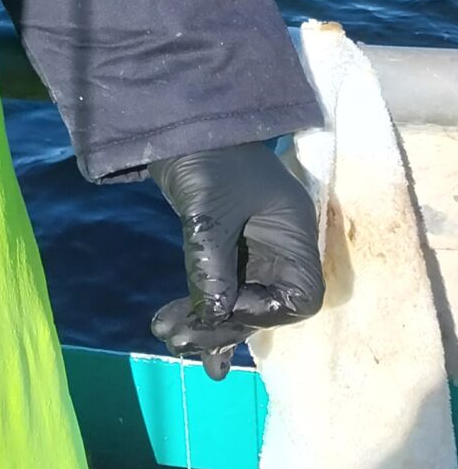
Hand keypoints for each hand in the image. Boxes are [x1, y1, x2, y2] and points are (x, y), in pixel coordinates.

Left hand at [149, 142, 323, 372]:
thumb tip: (214, 314)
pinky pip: (221, 293)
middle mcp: (279, 249)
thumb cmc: (206, 154)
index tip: (225, 305)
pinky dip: (205, 316)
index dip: (264, 310)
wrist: (178, 122)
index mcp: (293, 232)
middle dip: (222, 326)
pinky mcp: (225, 252)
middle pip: (261, 307)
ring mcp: (252, 253)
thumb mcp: (208, 205)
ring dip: (206, 326)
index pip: (299, 296)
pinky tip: (188, 346)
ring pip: (237, 304)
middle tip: (178, 340)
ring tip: (170, 340)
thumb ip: (211, 259)